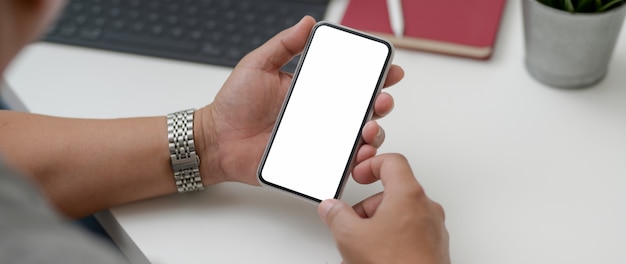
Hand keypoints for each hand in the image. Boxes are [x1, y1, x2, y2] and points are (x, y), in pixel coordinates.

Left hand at [195, 16, 403, 185]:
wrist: (216, 141)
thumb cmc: (233, 105)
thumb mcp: (257, 65)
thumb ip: (283, 44)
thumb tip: (307, 22)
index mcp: (312, 90)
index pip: (350, 81)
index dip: (374, 76)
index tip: (389, 71)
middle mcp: (320, 115)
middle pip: (363, 110)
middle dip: (381, 104)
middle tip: (381, 101)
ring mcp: (318, 140)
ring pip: (358, 138)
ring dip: (373, 133)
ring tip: (368, 129)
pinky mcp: (312, 163)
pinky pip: (341, 165)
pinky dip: (357, 163)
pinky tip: (359, 155)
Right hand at [318, 154, 449, 263]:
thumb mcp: (352, 236)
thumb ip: (337, 215)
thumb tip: (331, 208)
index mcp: (409, 195)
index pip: (392, 162)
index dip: (370, 165)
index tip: (358, 175)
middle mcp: (426, 208)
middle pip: (393, 193)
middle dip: (367, 208)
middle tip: (352, 222)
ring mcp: (432, 230)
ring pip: (399, 218)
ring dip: (376, 228)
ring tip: (360, 250)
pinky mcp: (434, 249)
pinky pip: (408, 236)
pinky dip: (390, 242)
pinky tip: (373, 259)